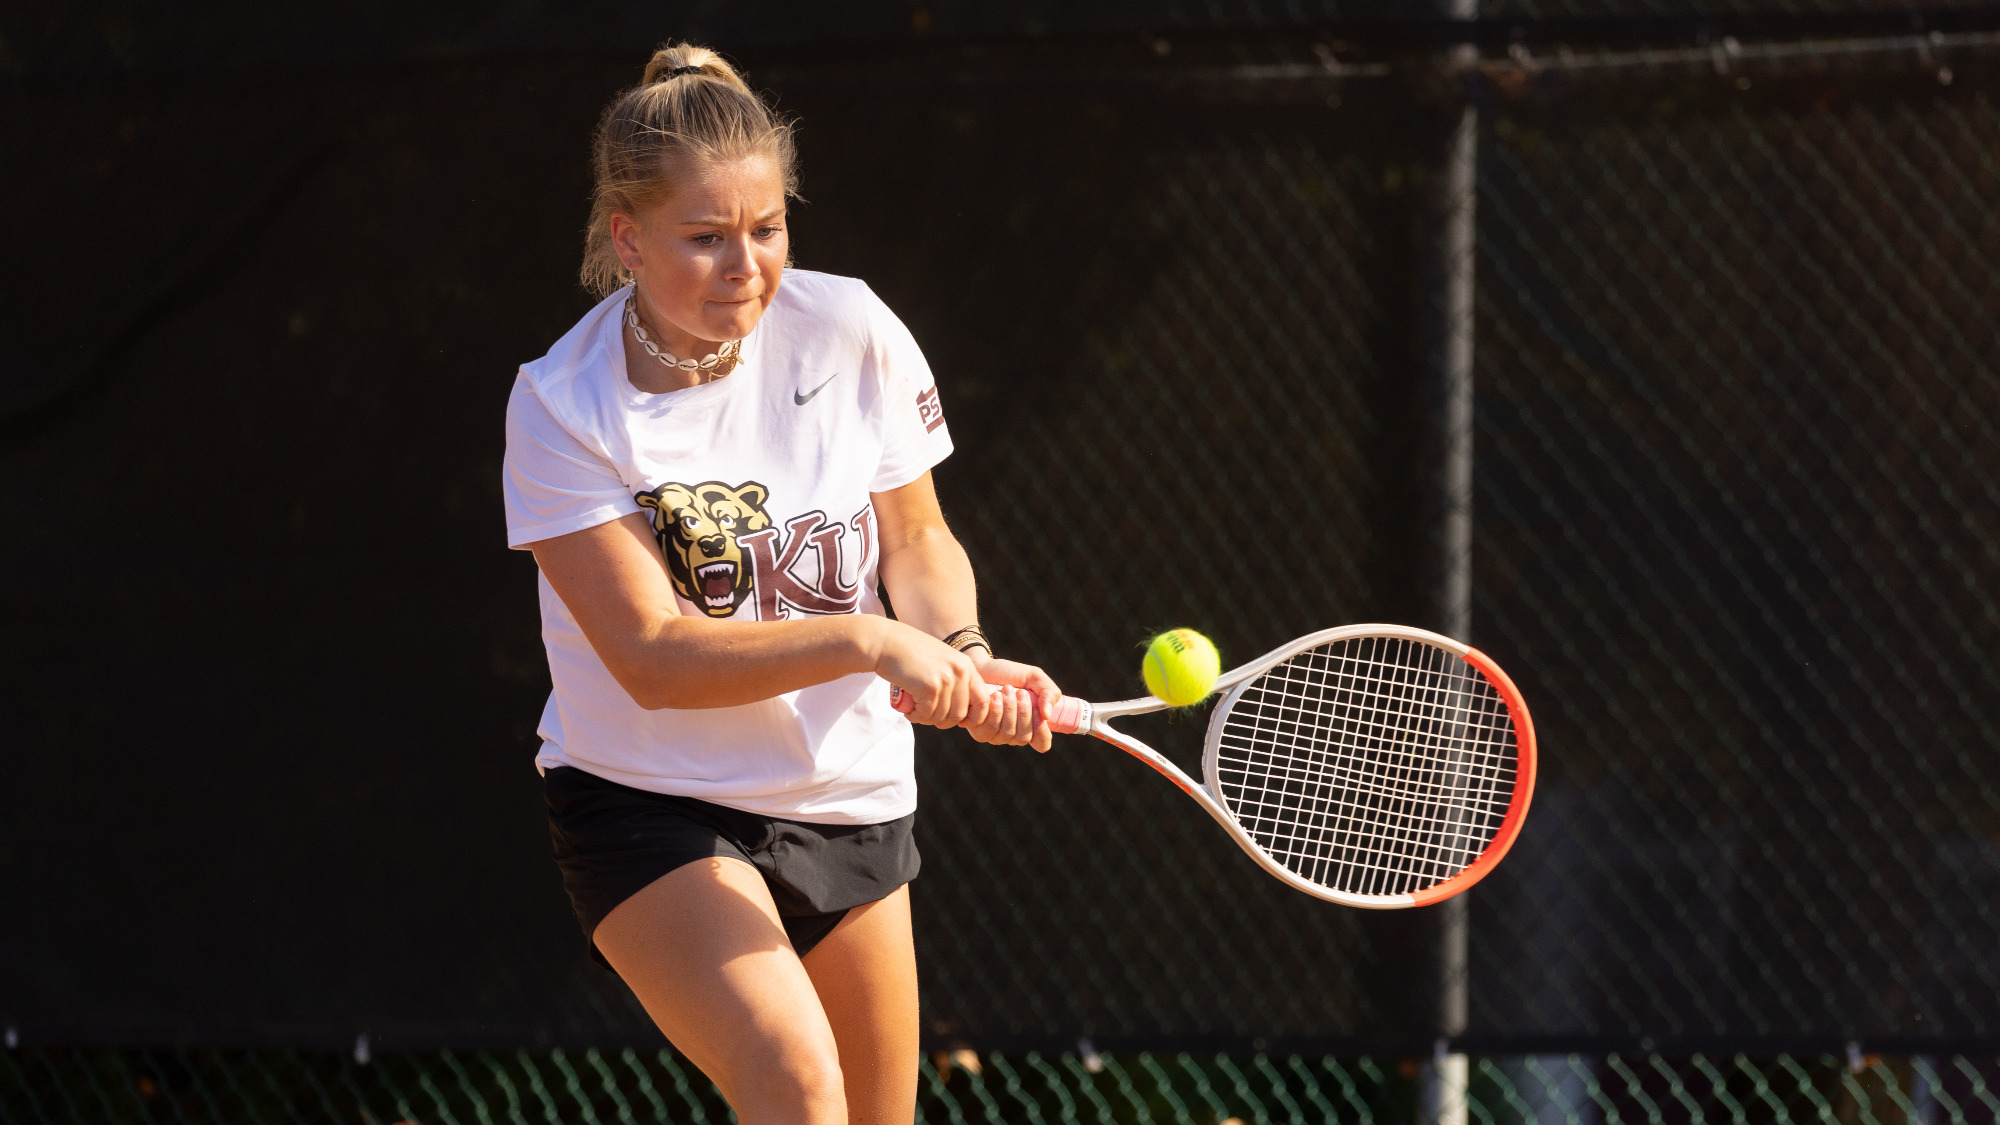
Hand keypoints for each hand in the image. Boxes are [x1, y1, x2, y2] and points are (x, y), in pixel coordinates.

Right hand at [872, 619, 991, 729]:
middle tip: (927, 715)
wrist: (885, 642)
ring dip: (926, 718)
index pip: (983, 701)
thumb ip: (954, 681)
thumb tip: (962, 713)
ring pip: (943, 717)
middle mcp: (961, 671)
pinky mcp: (930, 687)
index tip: (955, 720)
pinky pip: (927, 715)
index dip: (972, 717)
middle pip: (961, 714)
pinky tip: (908, 709)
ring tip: (914, 710)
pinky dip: (916, 716)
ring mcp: (946, 679)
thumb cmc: (909, 654)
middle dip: (943, 720)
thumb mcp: (940, 662)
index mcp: (966, 666)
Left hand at [964, 655, 1061, 753]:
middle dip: (1024, 713)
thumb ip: (1049, 693)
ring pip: (1008, 734)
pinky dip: (996, 711)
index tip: (1041, 714)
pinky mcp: (979, 731)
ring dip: (1010, 709)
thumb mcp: (1034, 677)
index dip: (1043, 733)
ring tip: (1007, 689)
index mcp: (1029, 724)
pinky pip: (991, 729)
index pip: (1042, 743)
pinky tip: (995, 696)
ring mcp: (996, 735)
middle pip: (1024, 738)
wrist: (981, 666)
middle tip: (1021, 692)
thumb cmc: (1008, 673)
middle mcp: (1013, 734)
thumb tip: (1047, 716)